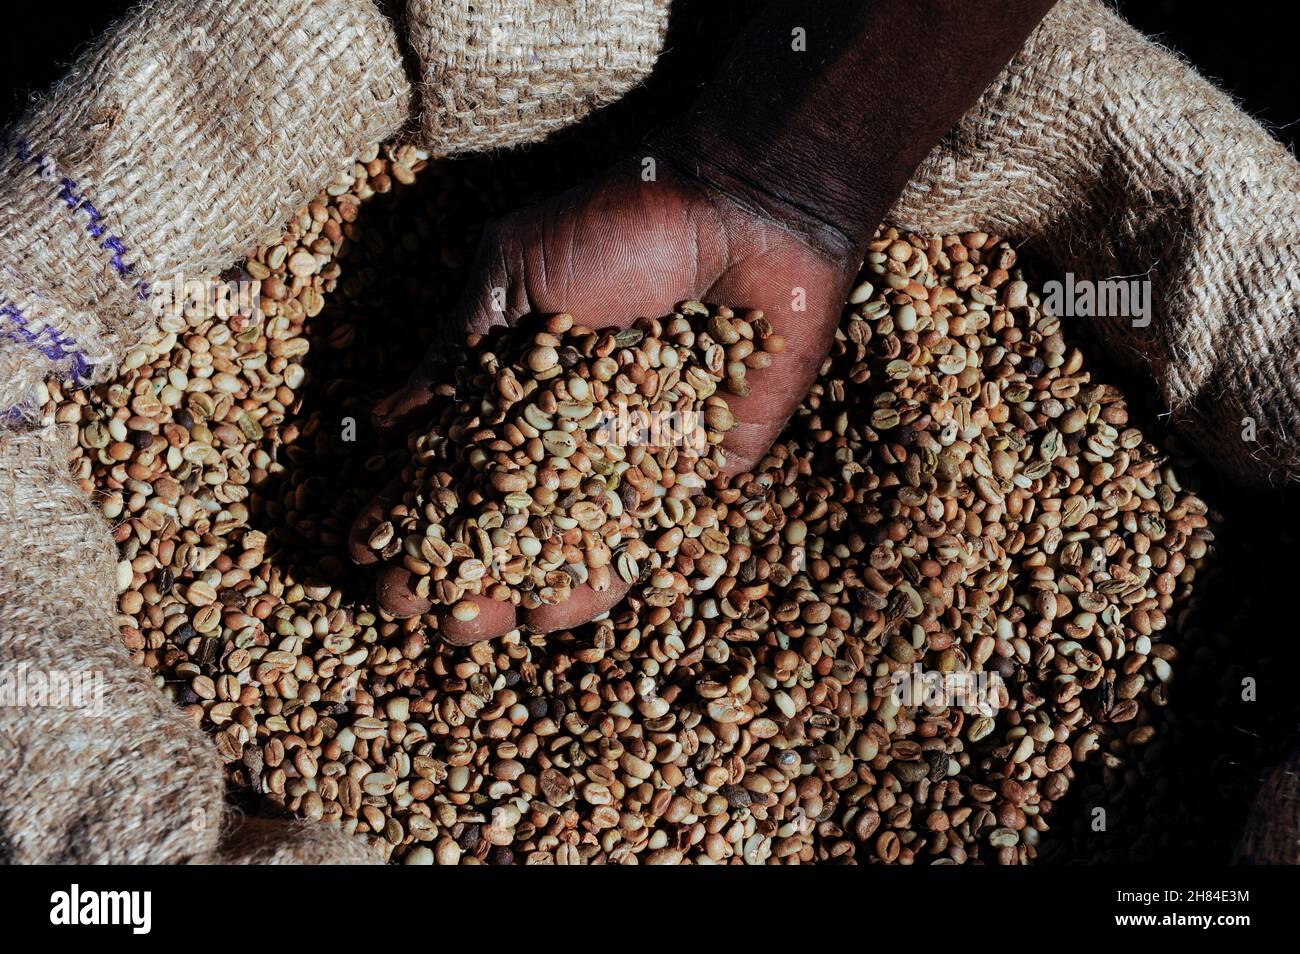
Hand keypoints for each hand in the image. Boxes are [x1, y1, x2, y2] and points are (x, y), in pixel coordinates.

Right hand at [349, 157, 860, 640]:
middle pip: (510, 520)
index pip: (457, 465)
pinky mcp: (695, 472)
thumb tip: (383, 422)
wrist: (742, 210)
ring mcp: (632, 459)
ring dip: (519, 589)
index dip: (412, 509)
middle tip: (415, 606)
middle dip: (458, 568)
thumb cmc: (618, 225)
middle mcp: (571, 434)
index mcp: (521, 390)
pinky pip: (648, 539)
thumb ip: (457, 352)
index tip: (367, 552)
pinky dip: (603, 576)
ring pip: (571, 545)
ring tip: (477, 625)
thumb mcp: (513, 274)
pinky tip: (554, 609)